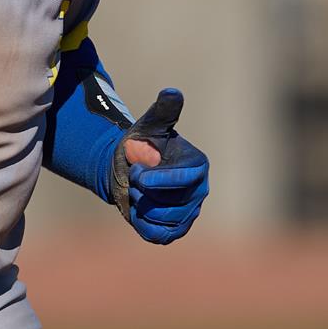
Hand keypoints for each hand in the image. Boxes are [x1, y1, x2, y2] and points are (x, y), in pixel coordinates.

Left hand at [111, 89, 208, 243]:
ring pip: (164, 220)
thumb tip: (172, 92)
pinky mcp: (177, 229)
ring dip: (141, 207)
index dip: (155, 180)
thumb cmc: (142, 144)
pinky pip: (160, 235)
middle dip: (143, 192)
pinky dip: (142, 224)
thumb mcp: (150, 125)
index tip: (136, 172)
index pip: (183, 181)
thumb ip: (163, 111)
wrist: (127, 167)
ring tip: (135, 191)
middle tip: (133, 179)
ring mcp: (190, 212)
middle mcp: (200, 190)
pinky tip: (137, 210)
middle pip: (171, 203)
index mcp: (198, 165)